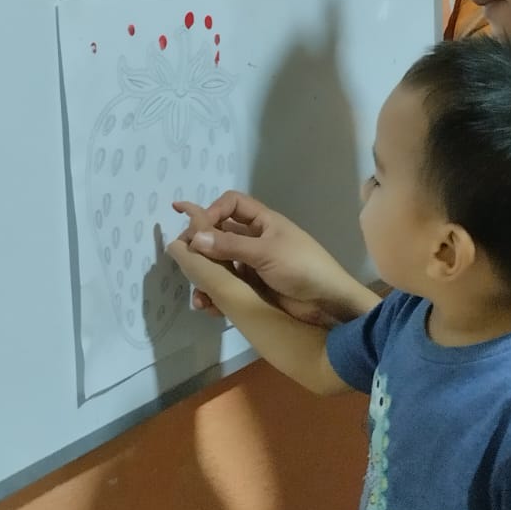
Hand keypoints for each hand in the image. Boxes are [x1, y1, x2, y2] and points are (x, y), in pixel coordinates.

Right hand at [172, 191, 374, 326]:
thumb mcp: (267, 253)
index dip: (212, 211)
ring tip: (196, 291)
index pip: (231, 204)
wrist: (329, 303)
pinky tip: (207, 305)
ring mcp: (253, 265)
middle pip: (219, 233)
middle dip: (199, 243)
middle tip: (181, 256)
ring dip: (204, 273)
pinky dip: (215, 293)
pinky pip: (227, 285)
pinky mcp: (253, 288)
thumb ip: (230, 246)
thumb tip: (194, 240)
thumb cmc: (303, 267)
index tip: (197, 230)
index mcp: (263, 222)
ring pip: (220, 263)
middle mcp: (256, 240)